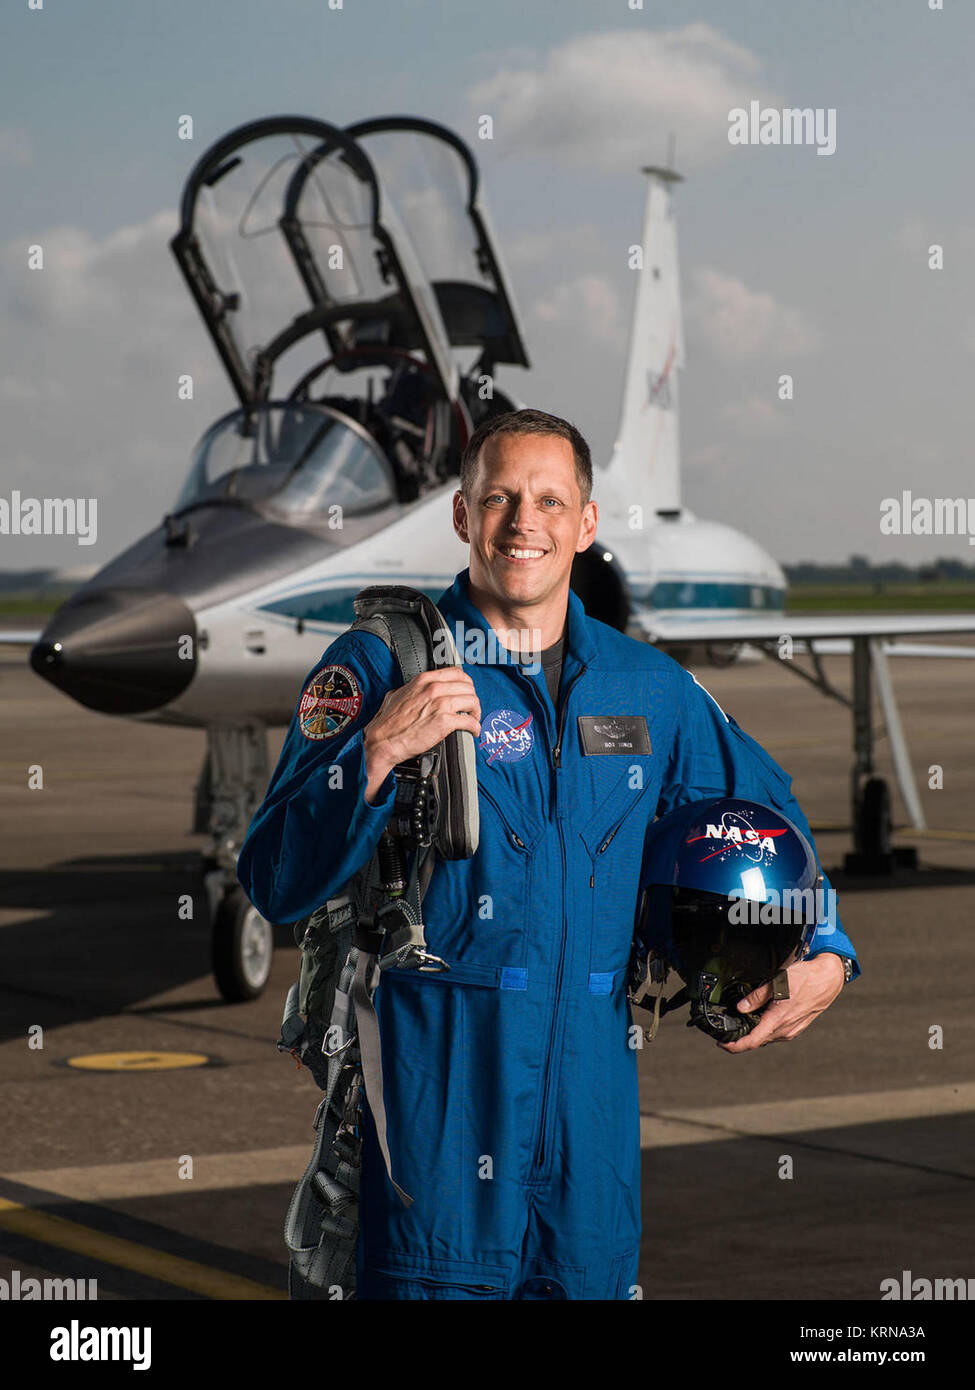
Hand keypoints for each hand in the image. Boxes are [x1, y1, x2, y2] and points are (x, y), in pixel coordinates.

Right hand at [363, 668, 480, 803]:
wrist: (383, 740)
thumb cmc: (388, 722)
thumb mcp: (397, 694)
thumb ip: (412, 689)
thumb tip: (419, 690)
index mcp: (424, 680)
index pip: (457, 673)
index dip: (466, 683)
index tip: (467, 692)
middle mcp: (434, 689)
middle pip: (468, 687)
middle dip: (472, 698)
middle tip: (471, 708)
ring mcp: (440, 704)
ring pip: (472, 701)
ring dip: (476, 712)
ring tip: (473, 719)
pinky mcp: (444, 722)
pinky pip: (469, 721)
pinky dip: (475, 727)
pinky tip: (473, 731)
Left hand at [717, 953, 845, 1053]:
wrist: (827, 980)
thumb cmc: (805, 979)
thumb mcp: (776, 983)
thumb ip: (756, 997)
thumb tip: (741, 1008)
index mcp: (778, 1020)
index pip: (753, 1041)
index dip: (735, 1046)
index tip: (723, 1044)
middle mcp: (786, 1029)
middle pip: (758, 1041)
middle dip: (741, 1039)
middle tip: (727, 1033)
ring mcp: (793, 1030)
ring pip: (767, 1037)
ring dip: (754, 1034)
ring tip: (741, 1026)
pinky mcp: (797, 1027)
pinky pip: (777, 1033)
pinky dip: (765, 1030)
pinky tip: (760, 1021)